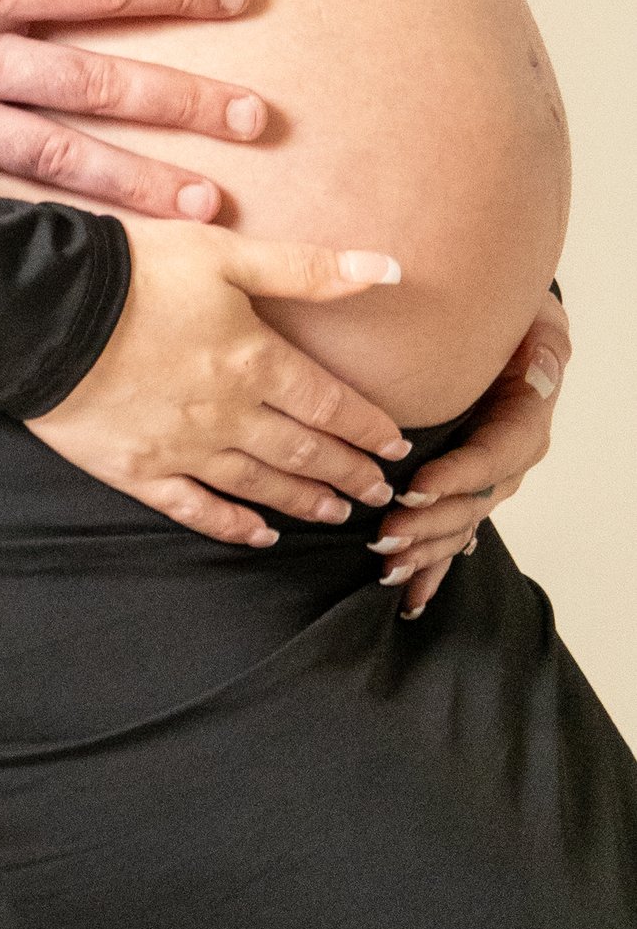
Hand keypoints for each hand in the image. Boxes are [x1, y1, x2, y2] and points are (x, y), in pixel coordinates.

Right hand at [28, 221, 410, 542]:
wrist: (43, 310)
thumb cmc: (134, 270)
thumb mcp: (224, 252)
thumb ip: (307, 268)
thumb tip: (392, 269)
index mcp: (255, 361)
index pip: (330, 404)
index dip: (368, 427)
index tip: (396, 446)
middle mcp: (230, 415)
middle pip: (303, 451)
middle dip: (348, 472)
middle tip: (379, 492)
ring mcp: (185, 449)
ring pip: (260, 486)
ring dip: (304, 501)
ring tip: (335, 513)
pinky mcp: (140, 470)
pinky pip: (197, 509)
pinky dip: (233, 526)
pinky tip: (258, 535)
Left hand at [369, 300, 569, 618]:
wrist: (510, 337)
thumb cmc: (518, 327)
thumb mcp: (541, 328)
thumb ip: (544, 352)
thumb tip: (539, 371)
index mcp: (522, 429)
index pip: (489, 461)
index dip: (454, 479)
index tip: (413, 489)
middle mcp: (506, 466)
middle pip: (469, 506)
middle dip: (427, 526)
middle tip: (384, 536)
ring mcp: (485, 485)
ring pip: (457, 528)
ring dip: (423, 551)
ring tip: (387, 568)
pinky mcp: (464, 494)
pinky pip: (452, 539)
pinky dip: (432, 570)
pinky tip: (410, 601)